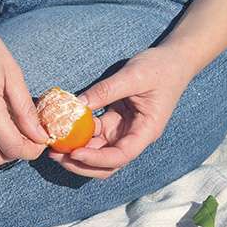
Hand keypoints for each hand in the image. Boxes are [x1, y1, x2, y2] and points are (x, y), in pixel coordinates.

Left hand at [48, 46, 193, 178]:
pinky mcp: (113, 124)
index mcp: (145, 131)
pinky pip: (93, 136)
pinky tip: (62, 129)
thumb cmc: (160, 68)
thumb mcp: (133, 75)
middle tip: (55, 155)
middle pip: (105, 164)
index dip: (96, 159)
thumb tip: (77, 105)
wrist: (174, 61)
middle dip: (80, 164)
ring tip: (53, 146)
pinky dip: (78, 135)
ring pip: (97, 153)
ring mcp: (122, 132)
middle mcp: (133, 137)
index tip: (74, 153)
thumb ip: (106, 90)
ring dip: (75, 152)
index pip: (120, 156)